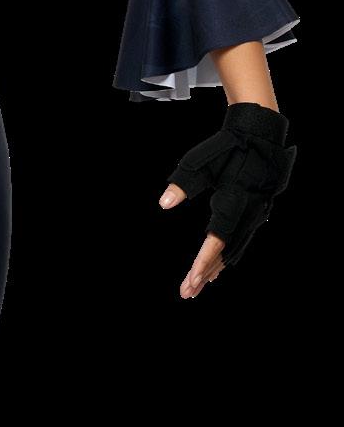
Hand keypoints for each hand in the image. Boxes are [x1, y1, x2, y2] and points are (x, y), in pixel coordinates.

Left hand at [158, 101, 295, 298]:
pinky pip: (242, 241)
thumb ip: (183, 183)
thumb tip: (164, 204)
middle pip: (227, 252)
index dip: (204, 260)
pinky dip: (227, 257)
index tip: (191, 278)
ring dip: (216, 268)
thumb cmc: (229, 146)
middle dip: (206, 273)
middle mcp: (251, 211)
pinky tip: (217, 269)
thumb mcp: (202, 160)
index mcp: (236, 199)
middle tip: (187, 292)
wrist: (262, 134)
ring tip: (197, 286)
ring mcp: (258, 213)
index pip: (218, 238)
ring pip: (236, 249)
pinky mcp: (259, 213)